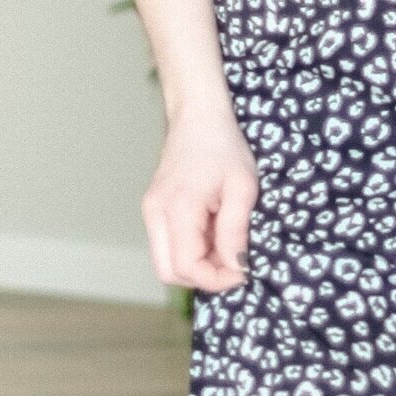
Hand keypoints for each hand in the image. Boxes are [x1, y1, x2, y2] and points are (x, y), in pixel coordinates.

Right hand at [141, 95, 258, 292]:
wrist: (198, 116)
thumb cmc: (223, 146)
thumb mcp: (242, 189)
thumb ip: (235, 232)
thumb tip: (237, 268)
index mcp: (176, 209)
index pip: (187, 268)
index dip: (217, 279)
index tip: (244, 271)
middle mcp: (155, 214)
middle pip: (169, 273)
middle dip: (204, 277)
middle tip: (234, 263)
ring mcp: (151, 212)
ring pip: (167, 262)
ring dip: (199, 265)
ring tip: (226, 243)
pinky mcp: (155, 210)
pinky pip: (169, 245)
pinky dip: (192, 250)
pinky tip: (214, 232)